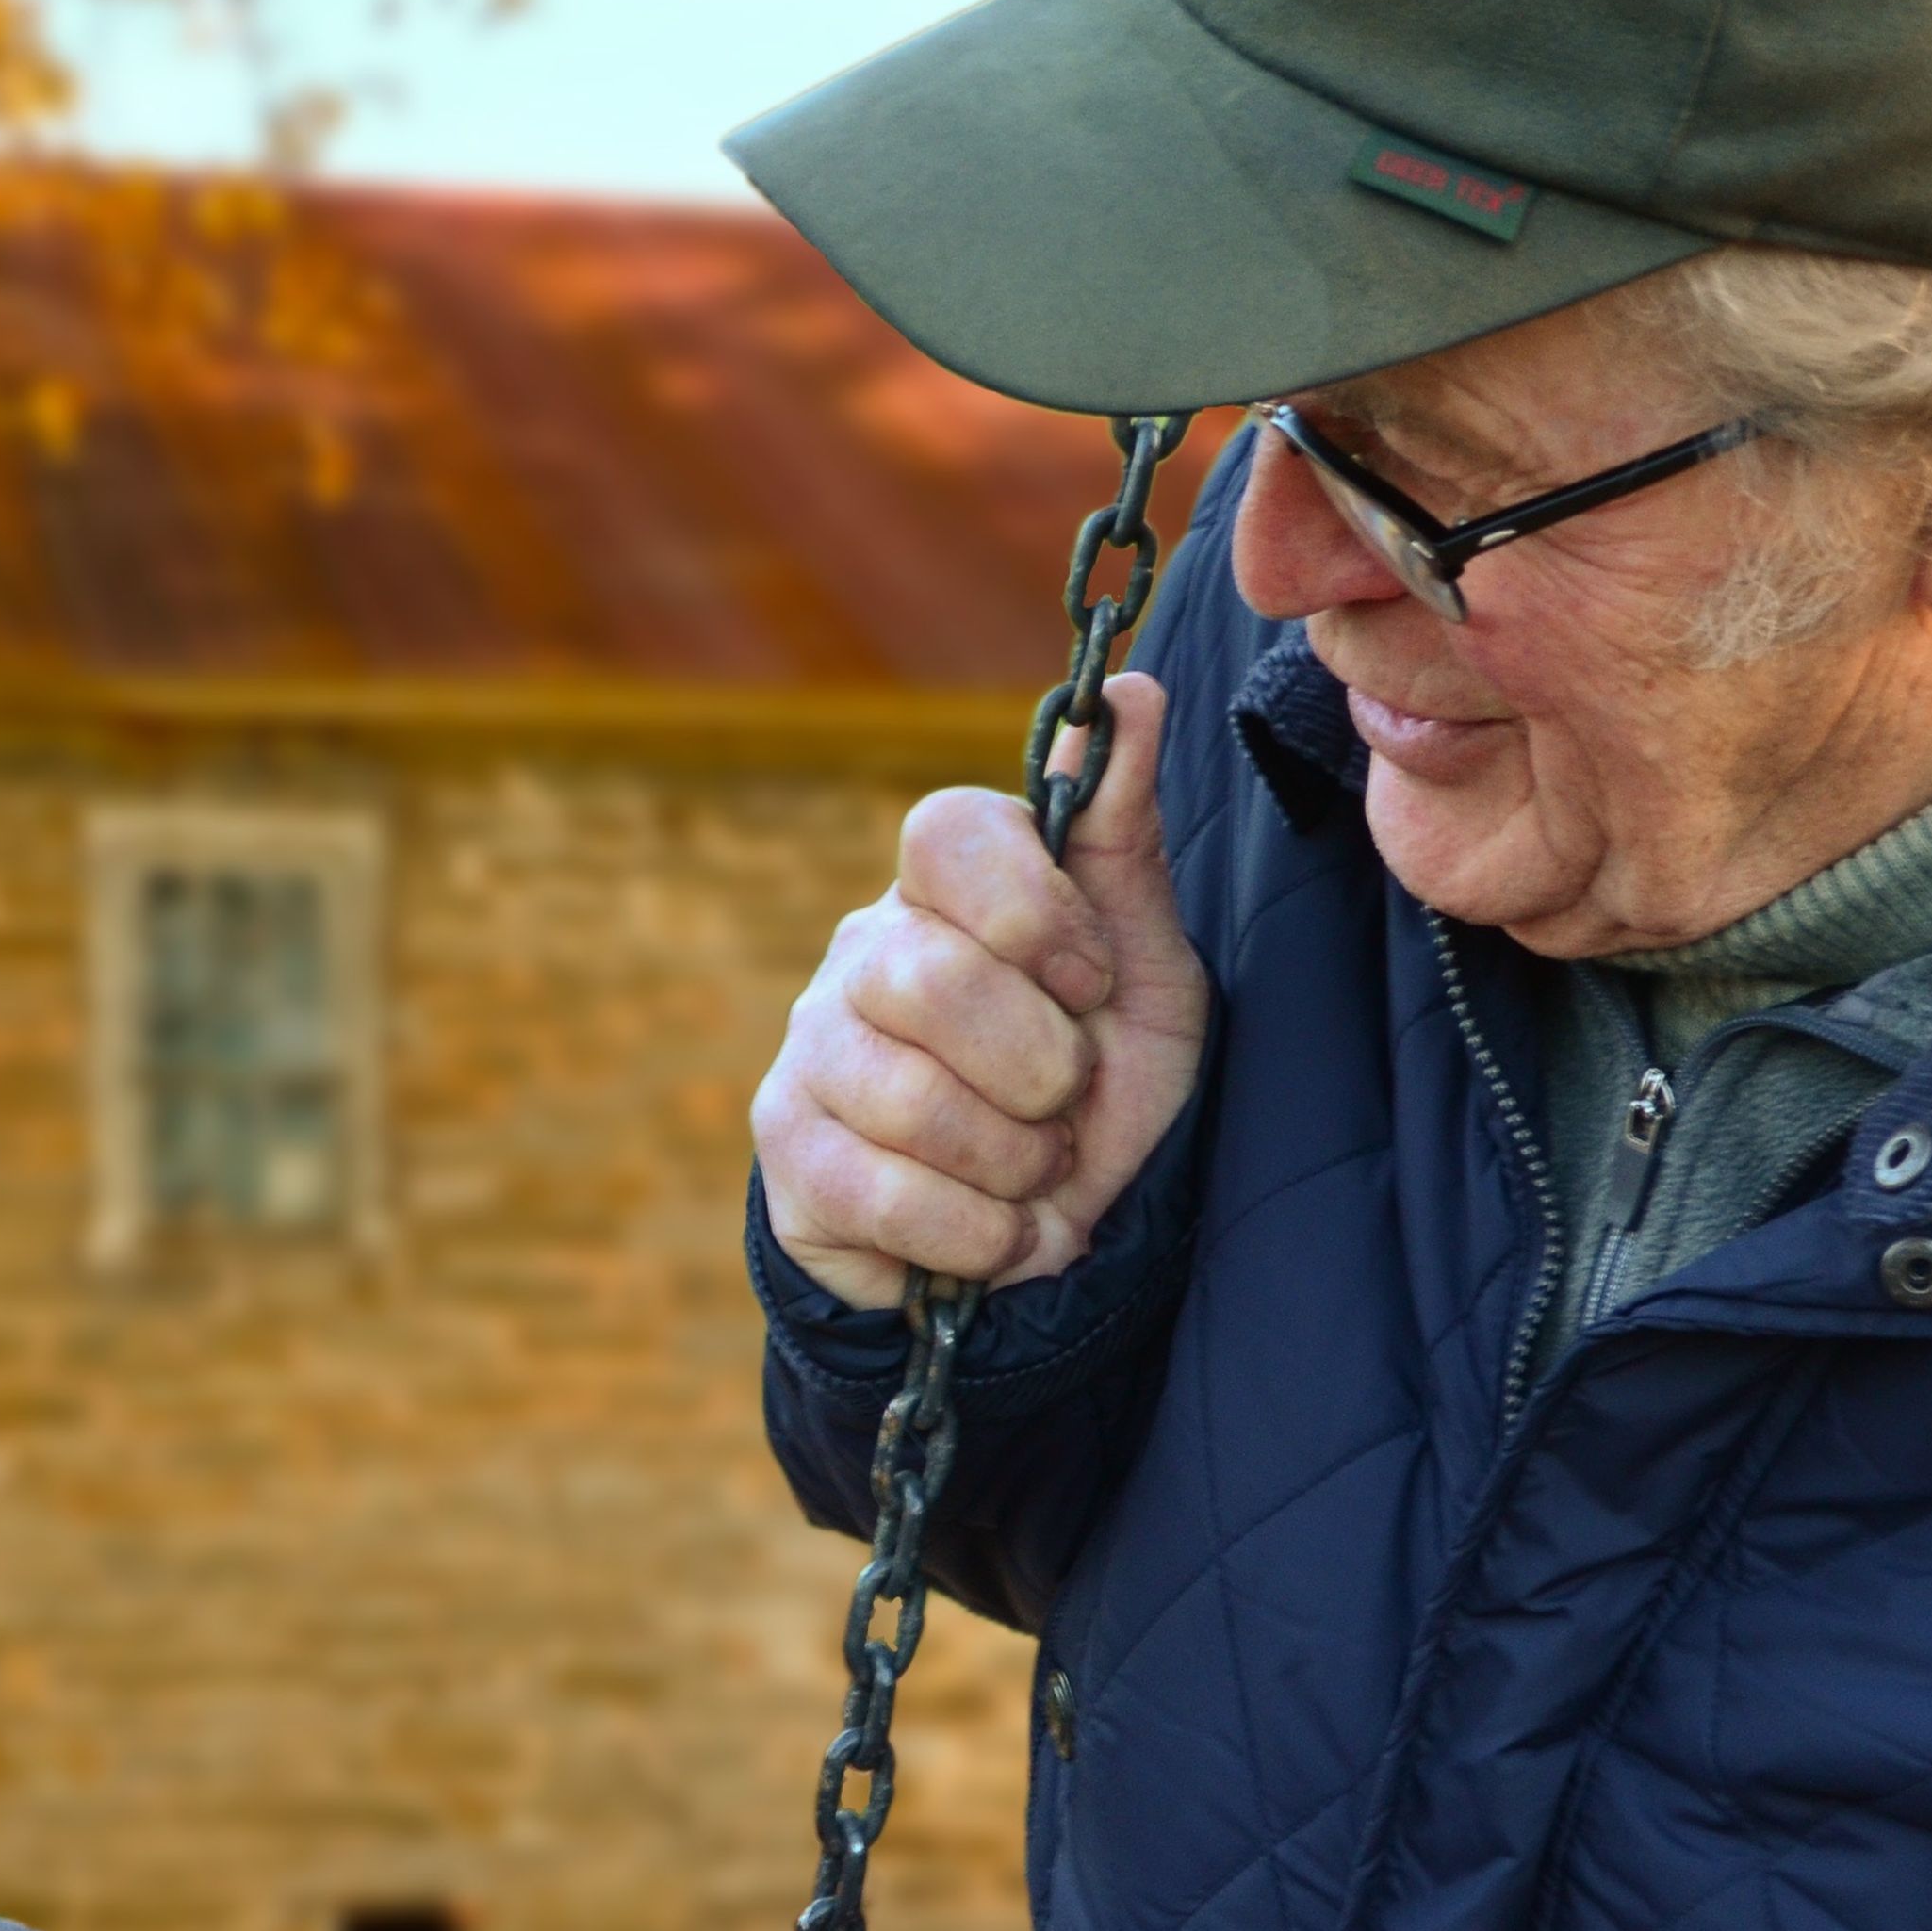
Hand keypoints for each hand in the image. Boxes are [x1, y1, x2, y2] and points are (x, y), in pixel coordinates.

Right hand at [752, 667, 1206, 1310]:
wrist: (1044, 1237)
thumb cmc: (1095, 1087)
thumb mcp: (1145, 972)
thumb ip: (1125, 840)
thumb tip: (1131, 693)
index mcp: (947, 890)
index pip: (947, 829)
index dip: (1035, 914)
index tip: (1091, 985)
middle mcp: (861, 950)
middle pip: (936, 979)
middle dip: (1043, 1070)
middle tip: (1064, 1104)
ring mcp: (809, 1048)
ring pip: (914, 1101)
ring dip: (1017, 1164)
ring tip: (1030, 1171)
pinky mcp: (787, 1151)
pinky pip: (886, 1194)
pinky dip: (977, 1235)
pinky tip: (993, 1230)